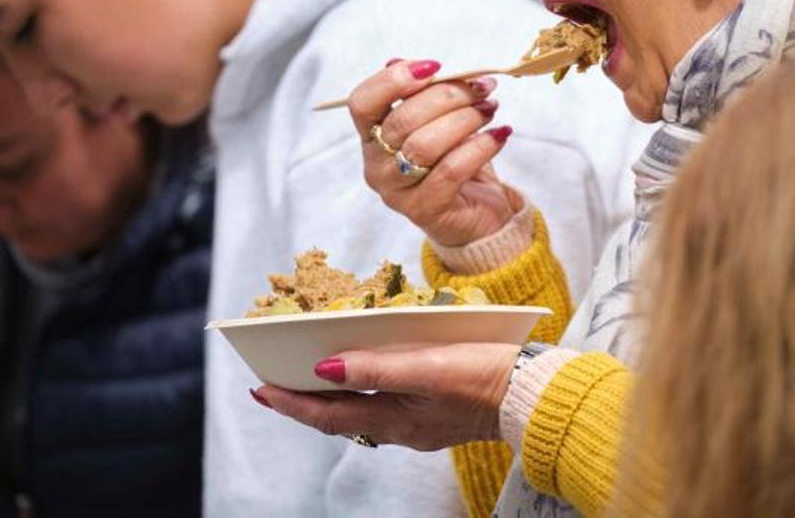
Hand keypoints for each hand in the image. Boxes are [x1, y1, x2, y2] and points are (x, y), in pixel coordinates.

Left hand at [251, 343, 519, 450]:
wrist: (534, 395)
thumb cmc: (485, 377)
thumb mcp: (428, 367)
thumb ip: (376, 368)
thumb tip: (325, 366)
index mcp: (396, 420)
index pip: (329, 415)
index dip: (291, 402)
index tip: (259, 388)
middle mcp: (403, 428)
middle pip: (341, 417)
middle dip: (305, 401)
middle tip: (273, 384)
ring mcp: (420, 423)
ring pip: (362, 412)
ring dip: (333, 396)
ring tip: (310, 378)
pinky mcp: (437, 413)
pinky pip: (386, 406)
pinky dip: (364, 391)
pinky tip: (366, 376)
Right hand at [348, 59, 516, 246]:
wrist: (478, 217)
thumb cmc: (454, 162)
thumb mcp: (440, 123)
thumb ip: (427, 95)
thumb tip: (426, 66)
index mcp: (371, 137)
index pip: (362, 102)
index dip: (393, 79)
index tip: (435, 66)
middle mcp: (375, 165)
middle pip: (402, 119)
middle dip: (448, 95)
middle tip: (482, 87)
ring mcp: (396, 191)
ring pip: (425, 144)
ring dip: (466, 118)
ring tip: (491, 109)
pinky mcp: (424, 210)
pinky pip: (451, 170)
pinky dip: (480, 146)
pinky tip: (500, 134)